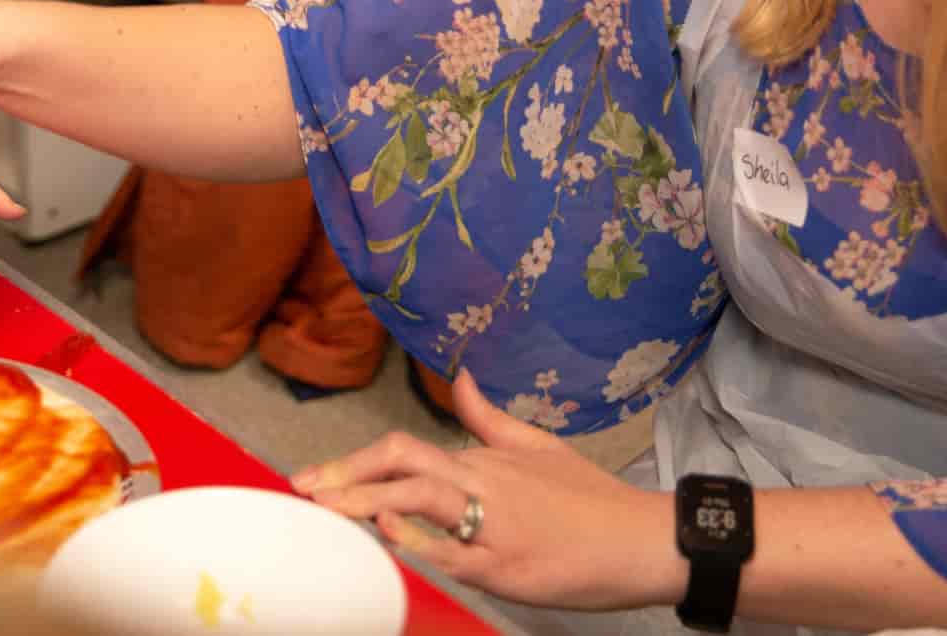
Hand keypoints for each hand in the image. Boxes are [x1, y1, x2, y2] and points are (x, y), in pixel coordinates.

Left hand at [291, 368, 682, 610]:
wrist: (645, 540)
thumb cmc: (593, 500)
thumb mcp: (540, 447)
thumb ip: (491, 419)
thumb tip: (461, 379)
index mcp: (485, 461)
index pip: (406, 449)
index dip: (356, 459)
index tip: (315, 474)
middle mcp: (484, 485)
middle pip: (403, 463)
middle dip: (345, 475)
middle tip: (301, 490)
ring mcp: (495, 525)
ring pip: (422, 498)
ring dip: (368, 499)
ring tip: (326, 506)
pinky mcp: (510, 567)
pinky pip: (455, 551)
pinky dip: (419, 538)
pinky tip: (389, 530)